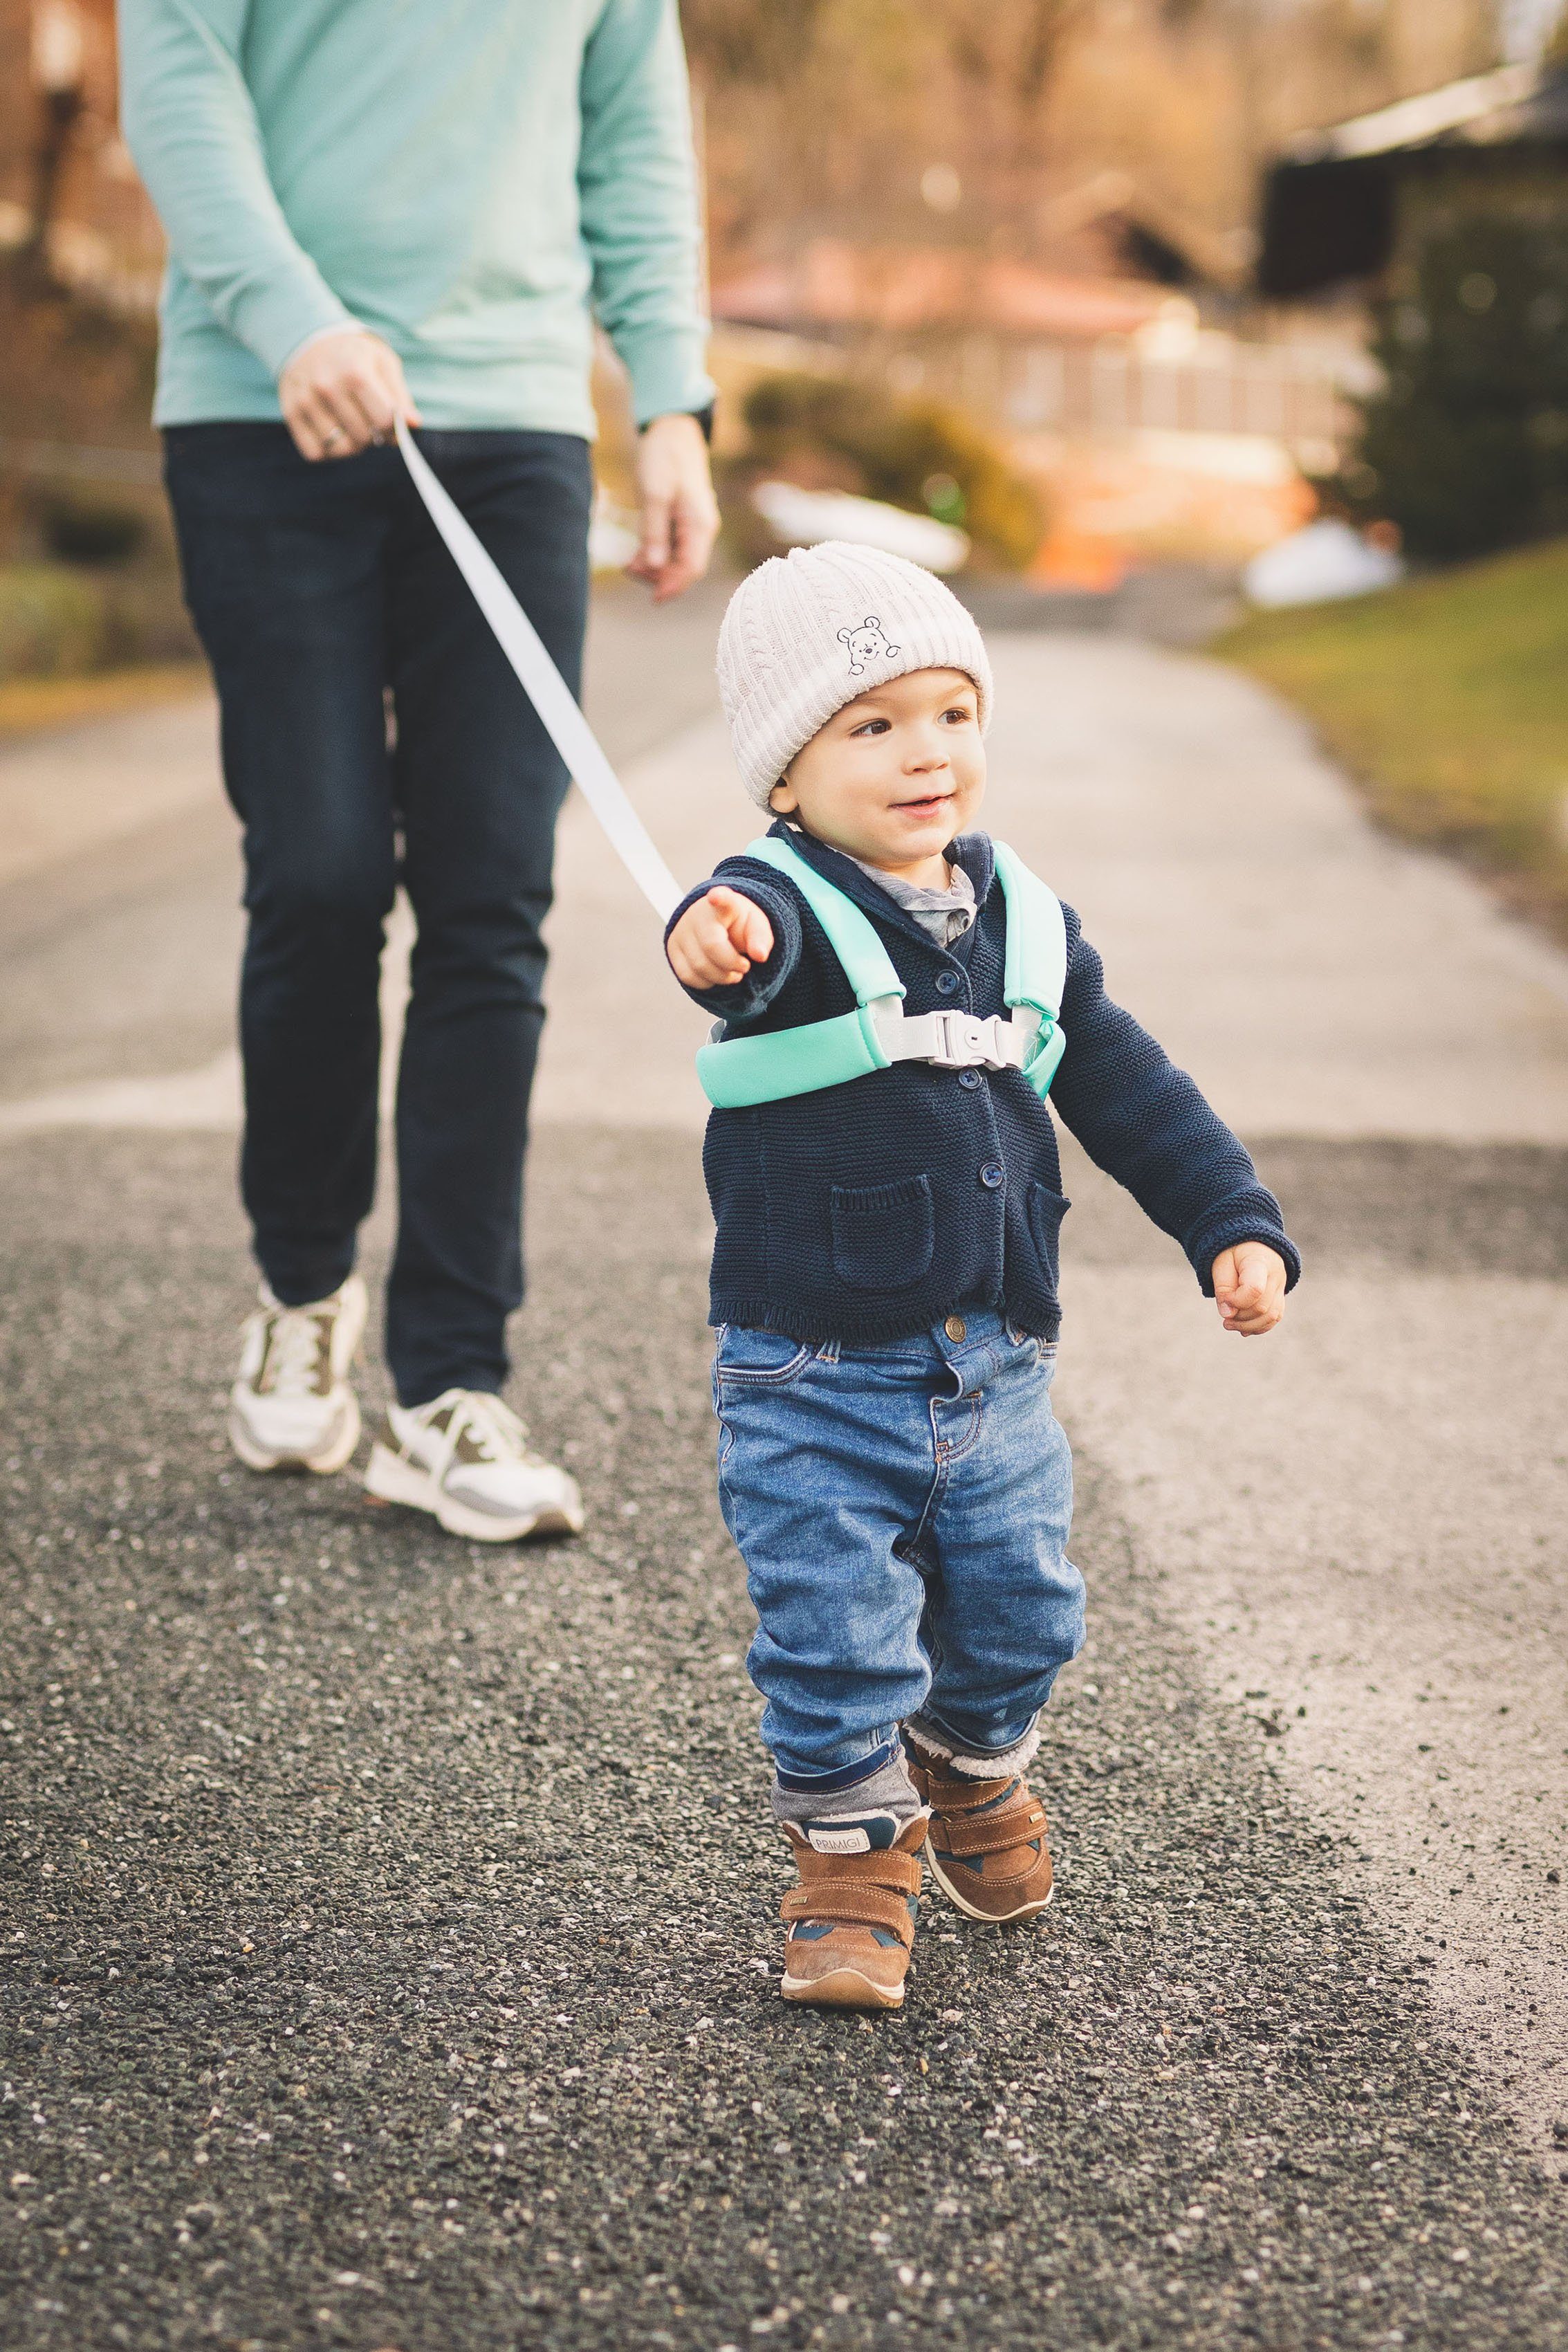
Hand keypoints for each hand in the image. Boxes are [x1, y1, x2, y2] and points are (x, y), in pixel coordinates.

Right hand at [278, 328, 421, 462]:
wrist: (311, 340)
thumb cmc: (355, 357)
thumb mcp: (383, 364)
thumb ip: (400, 397)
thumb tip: (413, 424)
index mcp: (354, 371)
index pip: (384, 421)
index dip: (392, 429)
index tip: (389, 422)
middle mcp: (327, 386)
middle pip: (363, 438)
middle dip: (373, 436)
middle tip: (368, 421)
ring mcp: (306, 401)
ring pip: (340, 450)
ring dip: (352, 446)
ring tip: (351, 427)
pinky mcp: (291, 413)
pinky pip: (315, 453)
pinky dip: (329, 452)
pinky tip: (333, 434)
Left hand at [626, 412, 719, 601]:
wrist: (672, 431)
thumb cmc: (664, 458)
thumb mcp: (654, 495)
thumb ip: (654, 532)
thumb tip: (654, 566)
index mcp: (700, 524)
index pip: (692, 568)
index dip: (673, 586)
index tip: (653, 598)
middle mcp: (700, 529)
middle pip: (684, 569)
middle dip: (658, 577)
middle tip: (629, 570)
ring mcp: (691, 526)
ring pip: (675, 561)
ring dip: (653, 568)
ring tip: (628, 564)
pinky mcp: (680, 522)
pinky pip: (670, 548)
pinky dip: (654, 555)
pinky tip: (635, 557)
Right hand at [667, 887, 773, 988]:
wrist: (717, 925)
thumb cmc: (739, 926)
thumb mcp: (756, 927)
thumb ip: (761, 939)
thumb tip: (760, 956)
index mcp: (725, 904)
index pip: (722, 898)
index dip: (719, 897)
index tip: (715, 896)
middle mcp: (697, 914)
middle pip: (712, 947)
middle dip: (732, 964)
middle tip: (744, 966)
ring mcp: (681, 931)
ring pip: (699, 966)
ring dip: (721, 977)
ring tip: (733, 971)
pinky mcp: (672, 948)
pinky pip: (688, 976)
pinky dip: (706, 982)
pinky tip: (716, 974)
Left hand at [1211, 1242, 1287, 1336]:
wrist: (1251, 1242)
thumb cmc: (1233, 1252)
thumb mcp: (1221, 1263)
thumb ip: (1223, 1288)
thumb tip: (1227, 1315)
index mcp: (1260, 1261)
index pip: (1255, 1289)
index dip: (1237, 1301)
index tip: (1225, 1299)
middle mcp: (1276, 1274)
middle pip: (1262, 1307)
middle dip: (1240, 1317)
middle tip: (1224, 1319)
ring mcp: (1282, 1286)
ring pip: (1272, 1316)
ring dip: (1249, 1325)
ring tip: (1229, 1324)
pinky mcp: (1281, 1295)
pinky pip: (1275, 1317)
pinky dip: (1259, 1326)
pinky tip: (1243, 1329)